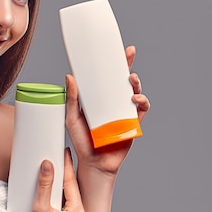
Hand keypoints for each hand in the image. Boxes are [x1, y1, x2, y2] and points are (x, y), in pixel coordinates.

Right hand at [16, 149, 87, 211]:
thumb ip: (44, 184)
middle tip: (62, 159)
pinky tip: (55, 191)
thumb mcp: (39, 207)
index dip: (67, 166)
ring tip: (57, 172)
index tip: (65, 153)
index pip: (71, 183)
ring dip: (62, 186)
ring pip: (70, 198)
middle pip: (72, 190)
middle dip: (66, 174)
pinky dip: (61, 197)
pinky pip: (67, 207)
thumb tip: (48, 166)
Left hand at [65, 45, 149, 176]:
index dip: (112, 63)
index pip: (106, 77)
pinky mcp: (133, 123)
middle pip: (122, 80)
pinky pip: (141, 110)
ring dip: (135, 84)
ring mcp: (124, 112)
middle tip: (128, 54)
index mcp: (98, 98)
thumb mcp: (71, 117)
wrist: (93, 163)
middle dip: (127, 66)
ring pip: (134, 92)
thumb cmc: (81, 141)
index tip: (114, 48)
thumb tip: (70, 76)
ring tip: (130, 80)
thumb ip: (72, 98)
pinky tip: (135, 100)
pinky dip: (141, 102)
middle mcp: (112, 103)